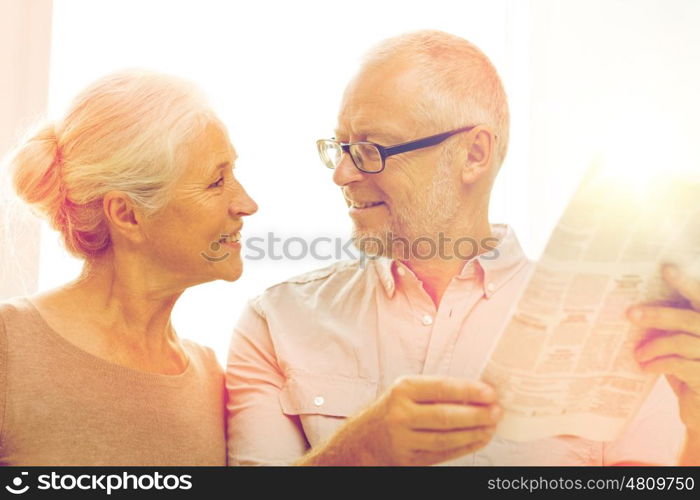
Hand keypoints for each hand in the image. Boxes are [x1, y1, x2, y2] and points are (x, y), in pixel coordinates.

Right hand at [302, 375, 500, 465]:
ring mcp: (404, 439)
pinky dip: (464, 447)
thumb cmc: (388, 412)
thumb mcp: (404, 392)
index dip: (469, 390)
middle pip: (446, 416)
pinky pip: (443, 454)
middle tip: (497, 412)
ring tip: (492, 427)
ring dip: (474, 433)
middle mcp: (401, 414)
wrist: (359, 443)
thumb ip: (433, 391)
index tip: (490, 392)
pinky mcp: (409, 460)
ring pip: (447, 438)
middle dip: (477, 414)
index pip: (441, 388)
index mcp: (402, 389)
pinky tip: (478, 440)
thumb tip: (475, 392)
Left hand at [629, 264, 699, 434]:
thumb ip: (671, 327)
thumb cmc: (689, 370)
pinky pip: (679, 364)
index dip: (686, 282)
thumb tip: (637, 308)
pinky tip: (644, 367)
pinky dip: (658, 363)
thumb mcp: (681, 344)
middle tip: (630, 314)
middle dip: (659, 314)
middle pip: (691, 318)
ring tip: (636, 353)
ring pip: (682, 341)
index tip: (666, 268)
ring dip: (653, 345)